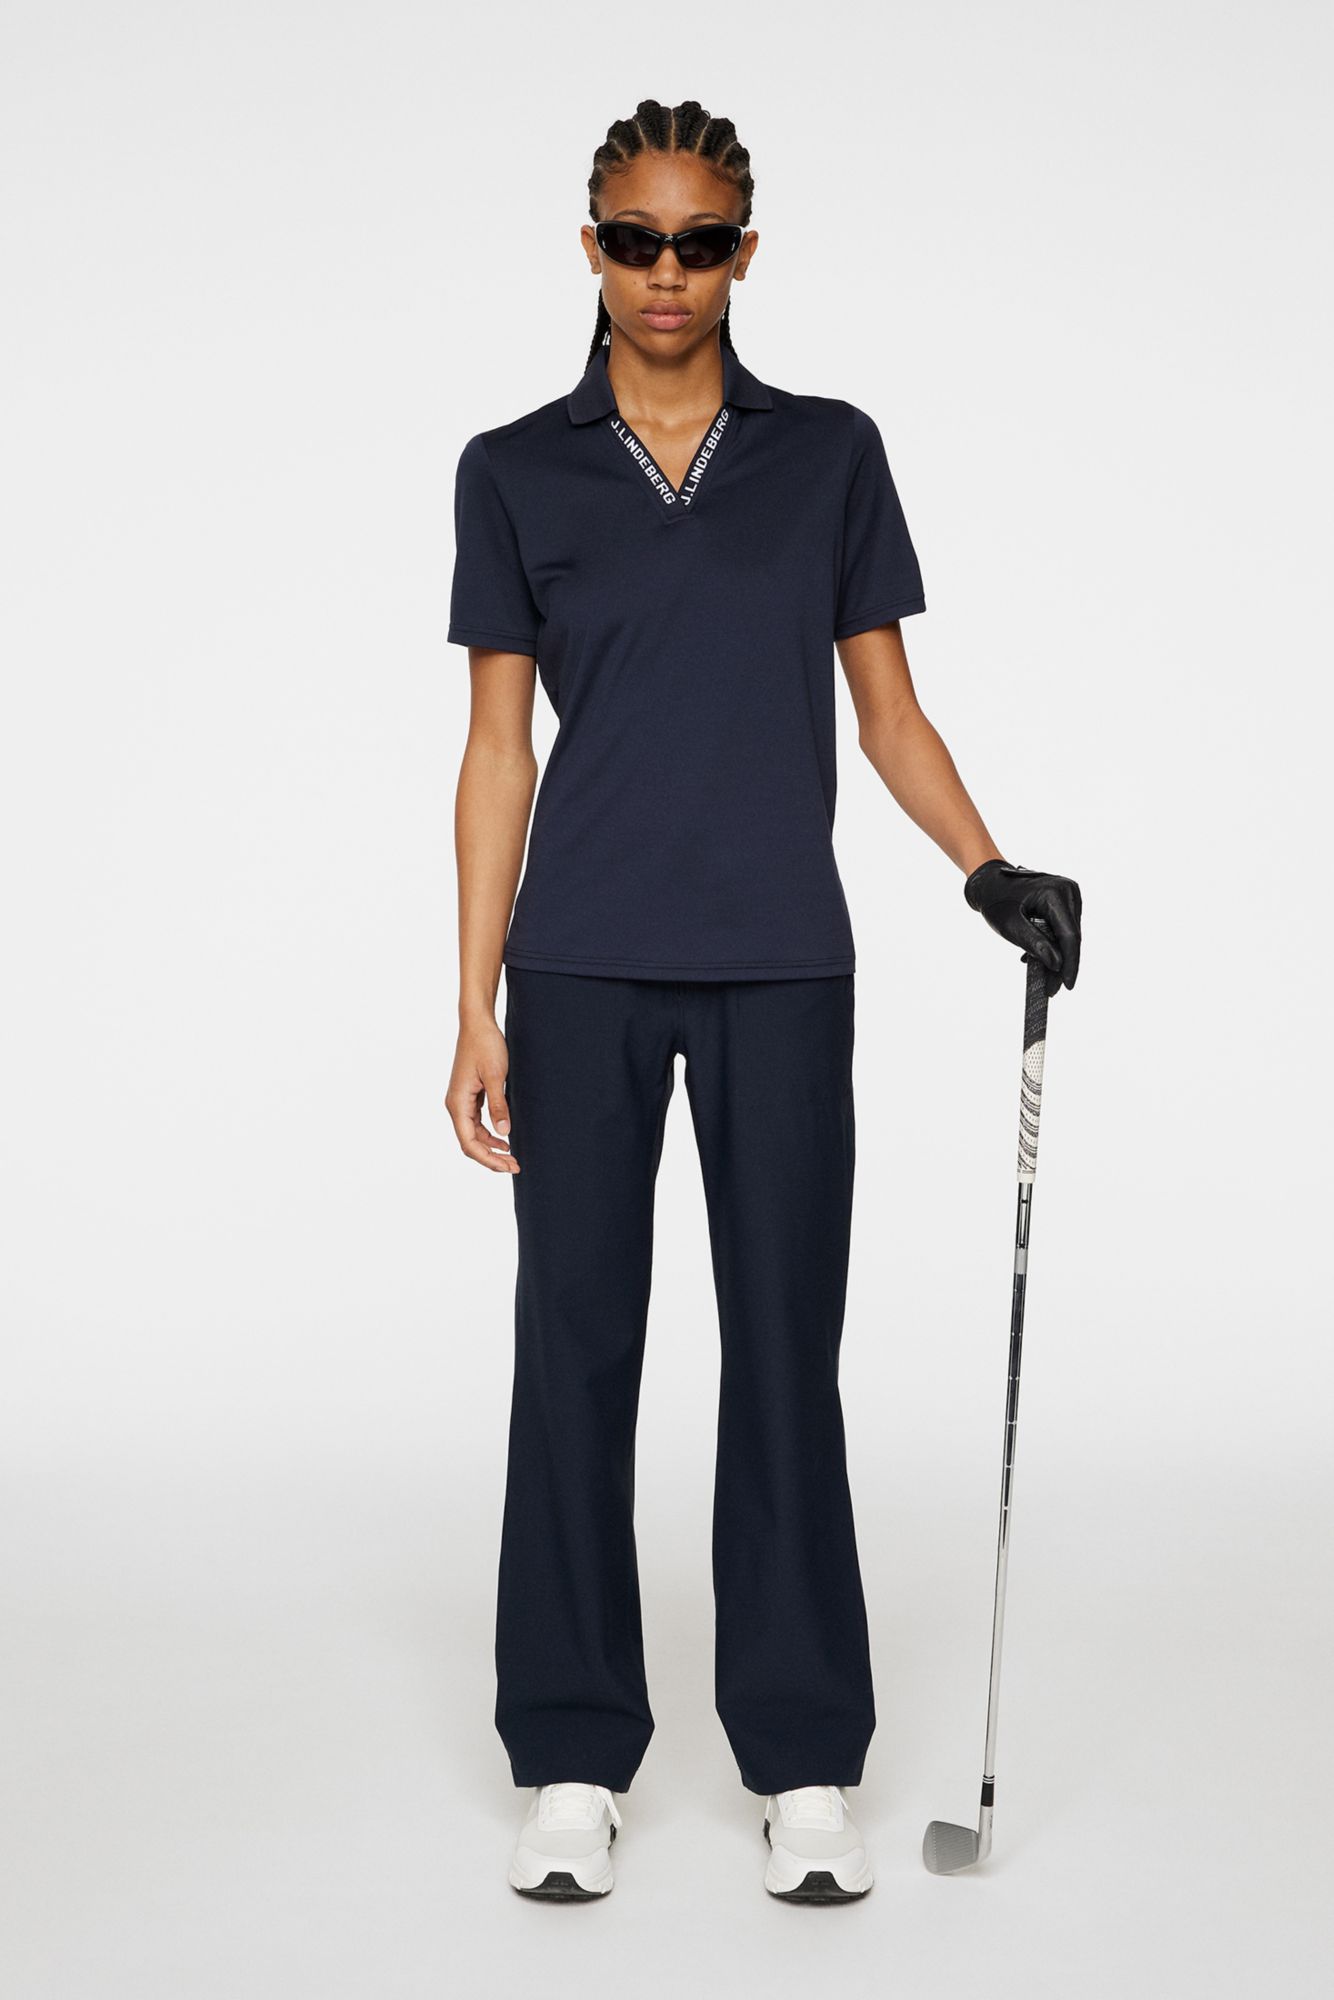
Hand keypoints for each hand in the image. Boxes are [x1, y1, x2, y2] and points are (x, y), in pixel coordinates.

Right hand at [445, 1018, 519, 1172]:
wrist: (478, 1023)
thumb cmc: (485, 1045)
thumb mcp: (496, 1075)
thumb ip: (499, 1105)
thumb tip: (504, 1132)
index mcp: (458, 1103)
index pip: (469, 1142)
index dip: (488, 1159)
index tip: (509, 1166)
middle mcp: (455, 1105)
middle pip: (470, 1142)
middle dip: (491, 1158)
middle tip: (515, 1166)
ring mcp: (461, 1101)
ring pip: (473, 1134)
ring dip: (491, 1148)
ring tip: (512, 1157)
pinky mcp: (469, 1095)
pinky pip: (476, 1123)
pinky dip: (489, 1134)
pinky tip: (504, 1139)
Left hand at [963, 859, 1081, 997]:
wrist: (989, 882)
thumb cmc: (995, 900)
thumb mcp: (1010, 925)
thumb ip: (1035, 944)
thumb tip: (1057, 965)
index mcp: (1056, 893)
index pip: (1069, 935)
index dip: (1070, 963)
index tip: (1067, 986)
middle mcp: (1068, 891)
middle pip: (1071, 936)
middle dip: (1062, 964)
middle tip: (1051, 989)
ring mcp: (1068, 895)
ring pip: (1068, 935)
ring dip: (1056, 956)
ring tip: (1041, 976)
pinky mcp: (1064, 901)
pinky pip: (1062, 928)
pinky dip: (1052, 944)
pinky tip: (1038, 958)